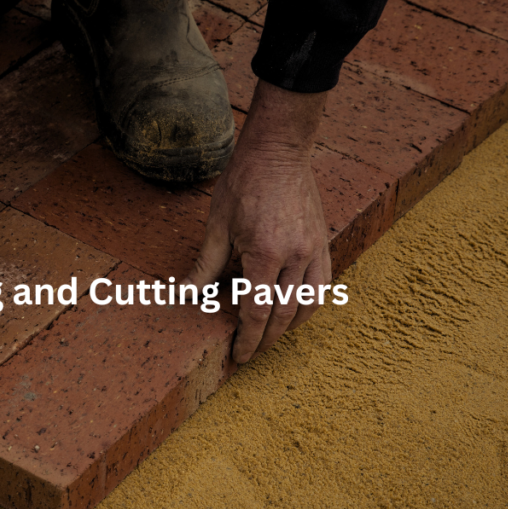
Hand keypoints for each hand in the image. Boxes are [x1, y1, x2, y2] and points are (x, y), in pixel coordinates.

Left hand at [185, 80, 331, 363]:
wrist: (278, 152)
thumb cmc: (243, 184)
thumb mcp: (216, 226)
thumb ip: (205, 267)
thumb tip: (183, 295)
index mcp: (264, 253)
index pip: (257, 311)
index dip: (247, 338)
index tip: (239, 356)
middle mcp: (295, 256)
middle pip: (283, 315)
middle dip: (266, 340)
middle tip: (251, 354)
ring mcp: (314, 250)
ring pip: (308, 305)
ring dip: (290, 328)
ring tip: (271, 338)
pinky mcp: (324, 243)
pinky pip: (324, 286)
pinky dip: (310, 306)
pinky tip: (296, 313)